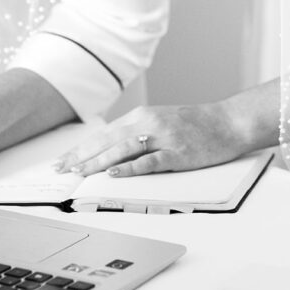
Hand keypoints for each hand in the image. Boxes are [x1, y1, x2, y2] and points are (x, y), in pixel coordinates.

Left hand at [52, 102, 246, 177]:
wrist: (228, 122)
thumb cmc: (195, 124)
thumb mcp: (161, 121)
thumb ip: (138, 131)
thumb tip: (109, 149)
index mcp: (142, 115)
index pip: (104, 133)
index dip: (81, 147)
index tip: (62, 160)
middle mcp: (149, 122)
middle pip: (108, 140)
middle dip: (82, 156)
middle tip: (61, 170)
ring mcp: (163, 137)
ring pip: (123, 149)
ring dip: (99, 161)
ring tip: (80, 172)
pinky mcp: (177, 153)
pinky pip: (149, 161)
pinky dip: (130, 168)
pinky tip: (114, 174)